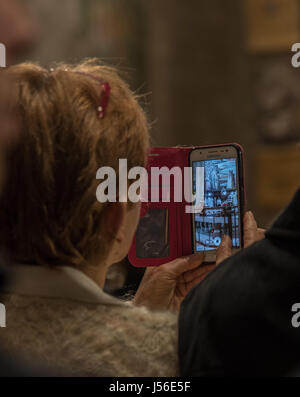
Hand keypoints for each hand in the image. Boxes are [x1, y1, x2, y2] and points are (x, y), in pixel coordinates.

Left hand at [133, 211, 263, 312]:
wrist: (149, 318)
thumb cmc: (149, 295)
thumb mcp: (164, 273)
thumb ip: (181, 263)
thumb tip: (196, 255)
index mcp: (161, 264)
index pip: (177, 252)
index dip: (188, 246)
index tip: (199, 240)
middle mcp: (170, 272)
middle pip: (188, 261)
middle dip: (200, 255)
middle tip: (212, 248)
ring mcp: (178, 284)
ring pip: (195, 271)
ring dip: (206, 265)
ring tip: (216, 256)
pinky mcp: (186, 294)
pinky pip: (198, 282)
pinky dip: (206, 276)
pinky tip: (213, 268)